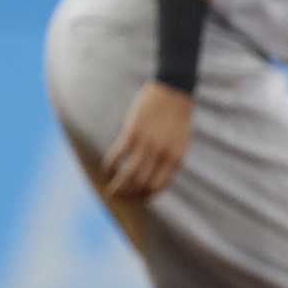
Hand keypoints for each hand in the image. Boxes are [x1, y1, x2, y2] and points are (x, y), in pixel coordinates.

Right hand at [103, 81, 194, 201]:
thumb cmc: (177, 116)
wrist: (174, 90)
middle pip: (142, 185)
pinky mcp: (132, 133)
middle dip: (129, 195)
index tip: (136, 197)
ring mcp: (147, 144)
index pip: (159, 187)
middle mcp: (163, 155)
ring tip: (110, 191)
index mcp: (176, 158)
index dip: (145, 196)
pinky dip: (110, 166)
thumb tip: (156, 174)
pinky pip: (117, 156)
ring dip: (117, 187)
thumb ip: (170, 157)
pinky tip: (106, 170)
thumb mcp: (180, 141)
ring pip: (129, 175)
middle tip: (119, 196)